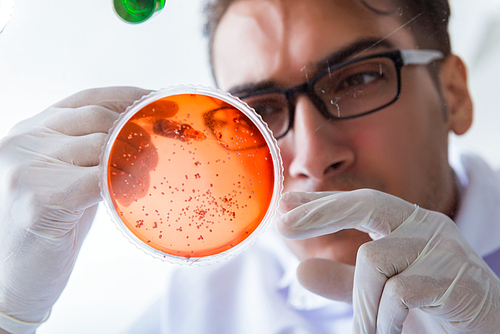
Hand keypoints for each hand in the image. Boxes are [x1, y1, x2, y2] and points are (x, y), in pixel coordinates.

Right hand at [0, 87, 150, 333]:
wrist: (17, 277)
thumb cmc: (54, 224)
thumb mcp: (72, 175)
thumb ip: (96, 150)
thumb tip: (147, 130)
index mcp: (32, 129)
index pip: (89, 98)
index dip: (131, 97)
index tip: (164, 106)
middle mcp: (24, 140)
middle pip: (100, 119)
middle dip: (139, 132)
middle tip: (159, 155)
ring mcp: (26, 168)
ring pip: (102, 146)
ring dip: (136, 161)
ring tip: (143, 182)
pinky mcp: (38, 199)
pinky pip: (99, 179)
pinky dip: (124, 185)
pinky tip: (130, 197)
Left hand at [276, 189, 499, 333]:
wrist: (487, 328)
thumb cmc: (432, 305)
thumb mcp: (381, 290)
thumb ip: (344, 281)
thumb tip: (300, 271)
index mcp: (409, 224)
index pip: (360, 203)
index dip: (321, 202)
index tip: (284, 203)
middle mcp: (426, 226)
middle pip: (367, 204)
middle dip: (321, 213)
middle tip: (282, 226)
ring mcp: (443, 249)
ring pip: (373, 259)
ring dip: (362, 303)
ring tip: (370, 329)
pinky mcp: (457, 279)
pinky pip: (398, 292)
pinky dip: (384, 318)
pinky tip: (393, 329)